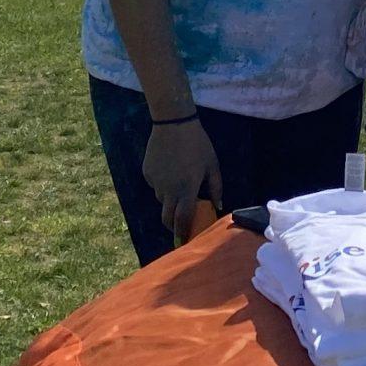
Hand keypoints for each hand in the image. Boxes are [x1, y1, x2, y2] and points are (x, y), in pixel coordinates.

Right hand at [143, 120, 222, 245]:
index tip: (184, 241)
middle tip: (180, 224)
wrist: (173, 124)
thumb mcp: (212, 165)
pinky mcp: (147, 173)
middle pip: (166, 217)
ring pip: (161, 199)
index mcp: (186, 190)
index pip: (182, 220)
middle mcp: (168, 190)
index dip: (183, 233)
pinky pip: (155, 185)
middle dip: (172, 225)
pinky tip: (170, 168)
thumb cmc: (198, 144)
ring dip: (170, 199)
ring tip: (179, 182)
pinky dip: (163, 184)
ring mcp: (155, 182)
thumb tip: (218, 205)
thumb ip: (216, 187)